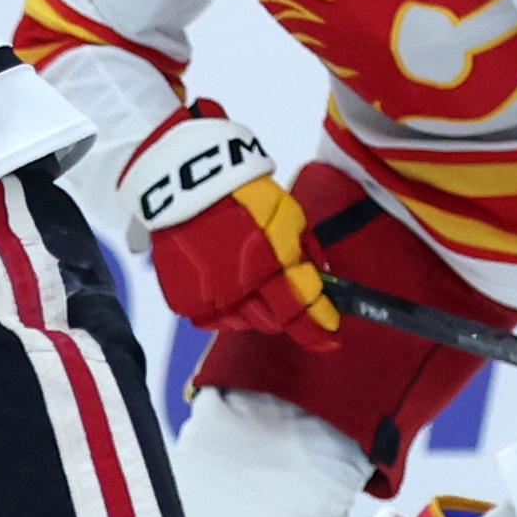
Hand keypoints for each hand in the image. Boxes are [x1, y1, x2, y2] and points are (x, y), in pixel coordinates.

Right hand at [119, 106, 338, 346]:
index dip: (320, 326)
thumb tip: (314, 277)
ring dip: (256, 313)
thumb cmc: (244, 193)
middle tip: (291, 303)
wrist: (187, 184)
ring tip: (256, 293)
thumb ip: (303, 250)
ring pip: (243, 323)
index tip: (331, 332)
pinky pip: (211, 320)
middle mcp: (242, 289)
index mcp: (272, 266)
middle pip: (274, 321)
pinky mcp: (185, 300)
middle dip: (289, 316)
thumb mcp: (288, 214)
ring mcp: (210, 298)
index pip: (302, 309)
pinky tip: (227, 293)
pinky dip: (223, 311)